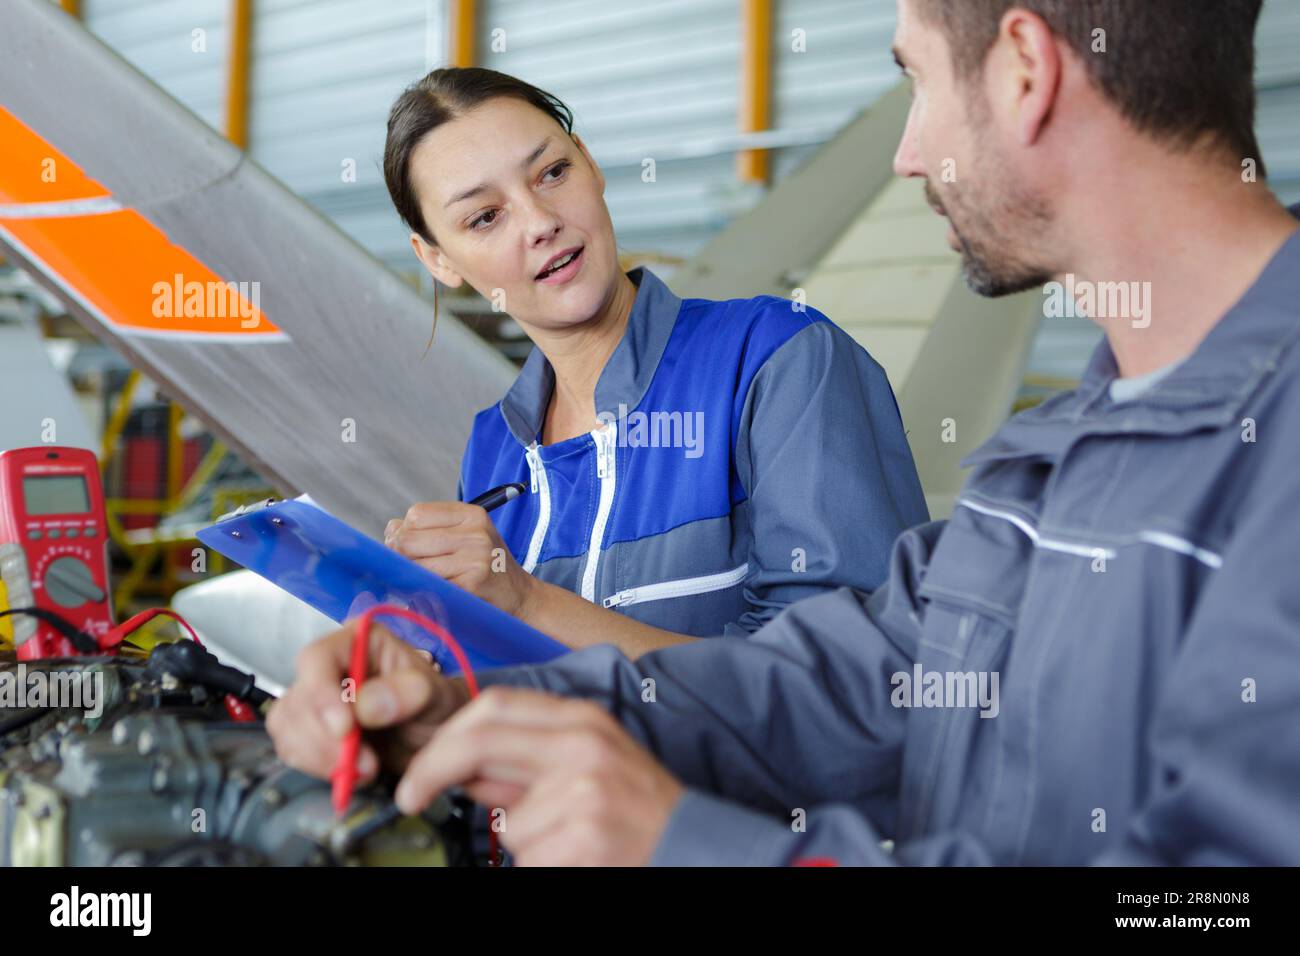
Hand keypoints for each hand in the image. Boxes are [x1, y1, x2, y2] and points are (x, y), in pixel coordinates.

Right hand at [266, 620, 469, 782]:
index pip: (318, 658)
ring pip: (287, 726)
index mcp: (358, 642)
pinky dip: (315, 766)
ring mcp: (315, 699)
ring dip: (319, 756)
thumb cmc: (436, 707)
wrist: (435, 740)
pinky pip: (291, 748)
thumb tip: (366, 705)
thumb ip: (408, 694)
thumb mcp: (436, 697)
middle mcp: (329, 666)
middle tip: (366, 764)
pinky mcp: (309, 730)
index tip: (344, 728)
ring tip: (365, 770)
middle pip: (298, 697)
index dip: (322, 693)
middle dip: (325, 738)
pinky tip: (348, 773)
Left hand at [385, 502, 538, 619]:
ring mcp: (475, 559)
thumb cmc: (487, 566)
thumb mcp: (468, 536)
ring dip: (411, 576)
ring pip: (414, 565)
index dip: (403, 531)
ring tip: (424, 580)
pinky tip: (434, 592)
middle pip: (409, 539)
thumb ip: (431, 528)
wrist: (521, 597)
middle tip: (409, 567)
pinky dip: (423, 591)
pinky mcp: (470, 584)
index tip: (407, 546)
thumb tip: (390, 530)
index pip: (416, 514)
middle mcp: (475, 533)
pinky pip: (428, 585)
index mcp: (472, 515)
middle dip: (400, 555)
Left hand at [393, 686, 683, 865]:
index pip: (493, 706)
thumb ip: (528, 759)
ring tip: (567, 836)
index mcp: (581, 720)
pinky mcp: (582, 838)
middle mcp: (582, 747)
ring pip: (505, 820)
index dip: (446, 735)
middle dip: (432, 770)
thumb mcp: (589, 761)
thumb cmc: (638, 805)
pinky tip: (577, 855)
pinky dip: (541, 865)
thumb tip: (465, 766)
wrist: (694, 844)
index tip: (422, 764)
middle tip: (412, 797)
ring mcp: (582, 792)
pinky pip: (527, 857)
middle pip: (479, 743)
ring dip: (521, 839)